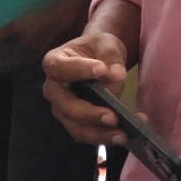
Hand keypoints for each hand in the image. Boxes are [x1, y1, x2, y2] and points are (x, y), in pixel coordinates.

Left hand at [0, 4, 77, 75]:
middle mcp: (29, 69)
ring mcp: (42, 69)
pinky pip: (40, 74)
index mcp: (18, 61)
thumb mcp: (14, 27)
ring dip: (21, 72)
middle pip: (13, 76)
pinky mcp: (54, 65)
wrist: (66, 20)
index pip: (0, 71)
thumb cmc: (39, 22)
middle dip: (8, 70)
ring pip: (27, 77)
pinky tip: (35, 63)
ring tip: (20, 63)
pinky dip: (35, 72)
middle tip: (7, 60)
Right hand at [41, 30, 130, 146]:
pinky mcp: (76, 123)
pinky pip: (88, 134)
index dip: (79, 70)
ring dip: (99, 133)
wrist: (99, 60)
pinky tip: (127, 135)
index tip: (101, 69)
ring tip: (123, 135)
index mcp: (54, 62)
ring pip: (76, 127)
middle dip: (90, 114)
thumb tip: (117, 77)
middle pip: (66, 106)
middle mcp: (53, 89)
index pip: (61, 68)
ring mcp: (63, 109)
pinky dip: (107, 137)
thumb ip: (111, 57)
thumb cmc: (97, 49)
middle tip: (113, 117)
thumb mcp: (105, 44)